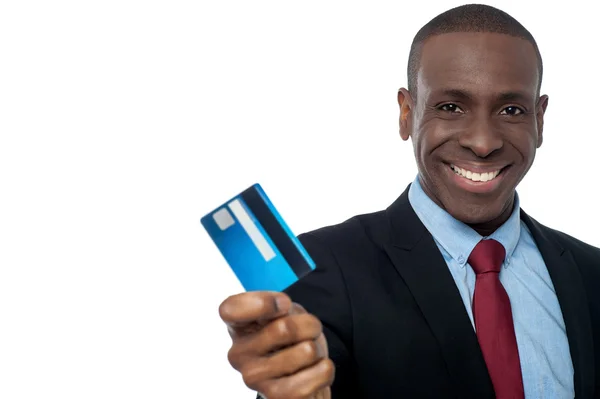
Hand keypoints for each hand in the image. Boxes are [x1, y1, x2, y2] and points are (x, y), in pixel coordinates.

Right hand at [219, 291, 333, 398]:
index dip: (262, 303)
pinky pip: (319, 374)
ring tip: (306, 356)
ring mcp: (254, 379)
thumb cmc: (290, 336)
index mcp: (236, 327)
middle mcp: (237, 354)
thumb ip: (276, 303)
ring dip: (318, 349)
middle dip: (309, 326)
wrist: (301, 374)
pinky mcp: (276, 398)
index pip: (230, 310)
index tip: (283, 304)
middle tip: (304, 334)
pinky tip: (310, 373)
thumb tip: (281, 306)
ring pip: (307, 351)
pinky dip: (325, 369)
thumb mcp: (283, 311)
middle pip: (285, 328)